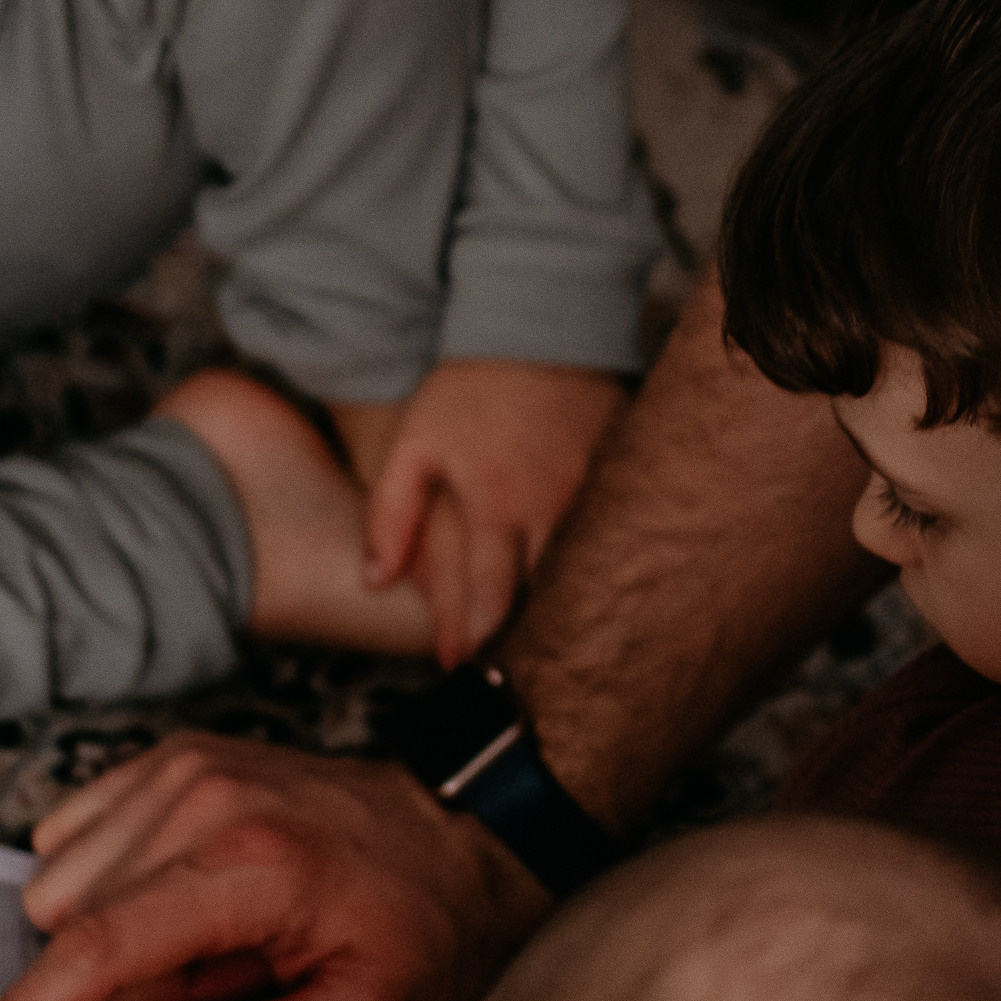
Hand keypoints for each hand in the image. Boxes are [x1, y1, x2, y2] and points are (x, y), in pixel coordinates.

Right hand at [0, 733, 547, 1000]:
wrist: (472, 832)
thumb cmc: (429, 931)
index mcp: (248, 866)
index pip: (95, 953)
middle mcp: (201, 796)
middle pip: (73, 922)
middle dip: (129, 980)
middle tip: (231, 982)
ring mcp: (184, 765)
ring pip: (66, 881)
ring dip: (126, 929)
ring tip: (227, 937)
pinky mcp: (175, 756)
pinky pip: (79, 835)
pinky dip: (118, 881)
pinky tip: (195, 895)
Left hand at [358, 360, 627, 666]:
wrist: (540, 322)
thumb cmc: (468, 388)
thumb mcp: (415, 443)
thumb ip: (392, 515)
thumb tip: (374, 583)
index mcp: (497, 506)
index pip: (489, 601)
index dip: (474, 644)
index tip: (460, 672)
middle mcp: (553, 509)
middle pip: (543, 601)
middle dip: (526, 641)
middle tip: (510, 678)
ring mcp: (599, 495)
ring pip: (586, 576)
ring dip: (568, 610)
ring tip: (554, 648)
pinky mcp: (627, 478)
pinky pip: (617, 539)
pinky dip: (603, 567)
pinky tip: (594, 591)